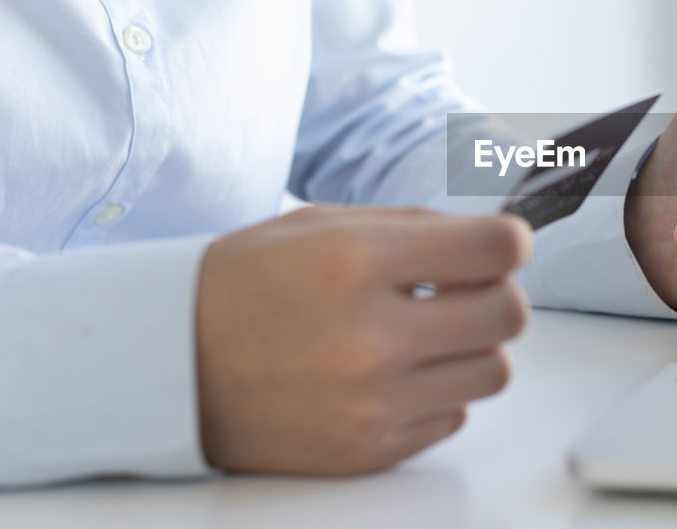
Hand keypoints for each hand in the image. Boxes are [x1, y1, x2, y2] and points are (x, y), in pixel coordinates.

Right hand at [195, 205, 532, 474]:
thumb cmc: (248, 283)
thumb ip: (418, 227)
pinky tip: (392, 374)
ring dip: (472, 348)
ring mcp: (370, 402)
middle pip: (509, 316)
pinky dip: (436, 393)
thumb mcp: (323, 225)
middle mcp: (369, 336)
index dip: (508, 242)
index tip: (498, 245)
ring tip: (425, 335)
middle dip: (497, 295)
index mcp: (358, 262)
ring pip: (493, 373)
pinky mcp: (367, 451)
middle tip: (463, 291)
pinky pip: (453, 417)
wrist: (167, 364)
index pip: (497, 250)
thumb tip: (500, 241)